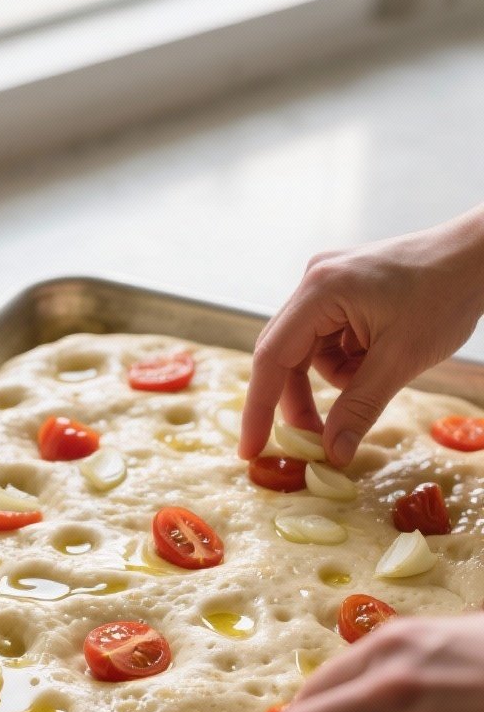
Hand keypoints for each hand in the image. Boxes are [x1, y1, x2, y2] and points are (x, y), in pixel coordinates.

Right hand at [240, 205, 483, 466]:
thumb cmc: (445, 295)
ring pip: (310, 355)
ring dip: (335, 381)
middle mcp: (315, 283)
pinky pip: (330, 343)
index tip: (251, 450)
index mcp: (319, 291)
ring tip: (375, 377)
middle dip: (300, 402)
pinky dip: (349, 364)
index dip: (258, 409)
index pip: (271, 358)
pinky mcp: (344, 294)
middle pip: (285, 357)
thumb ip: (359, 408)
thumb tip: (332, 455)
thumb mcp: (400, 360)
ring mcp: (328, 286)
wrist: (479, 255)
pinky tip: (379, 358)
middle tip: (314, 443)